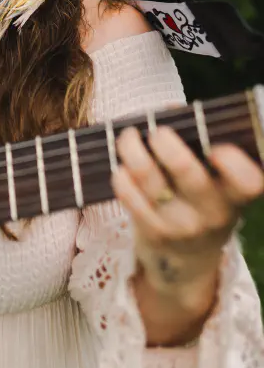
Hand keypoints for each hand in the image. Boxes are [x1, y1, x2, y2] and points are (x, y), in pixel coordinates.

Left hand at [111, 123, 263, 293]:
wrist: (187, 257)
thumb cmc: (200, 197)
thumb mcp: (213, 178)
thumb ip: (197, 141)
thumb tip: (170, 110)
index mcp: (234, 192)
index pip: (247, 182)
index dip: (235, 165)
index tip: (216, 147)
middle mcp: (213, 212)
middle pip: (190, 175)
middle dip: (169, 148)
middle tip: (158, 132)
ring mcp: (183, 225)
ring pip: (153, 183)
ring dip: (135, 153)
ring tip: (128, 136)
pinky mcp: (154, 233)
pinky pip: (132, 200)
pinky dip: (123, 178)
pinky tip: (120, 166)